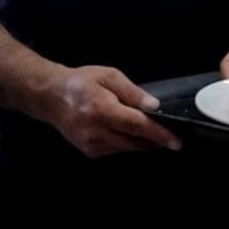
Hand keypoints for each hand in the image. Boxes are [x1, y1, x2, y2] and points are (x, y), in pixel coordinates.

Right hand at [45, 66, 180, 156]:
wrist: (52, 97)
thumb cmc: (81, 83)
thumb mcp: (109, 76)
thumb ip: (133, 92)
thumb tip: (154, 106)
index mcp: (101, 110)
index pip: (136, 126)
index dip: (159, 134)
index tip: (176, 141)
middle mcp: (95, 132)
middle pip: (135, 141)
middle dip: (155, 138)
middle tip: (169, 131)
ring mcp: (92, 145)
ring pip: (129, 148)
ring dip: (142, 140)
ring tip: (144, 125)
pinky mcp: (91, 152)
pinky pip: (118, 149)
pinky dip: (128, 141)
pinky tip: (124, 128)